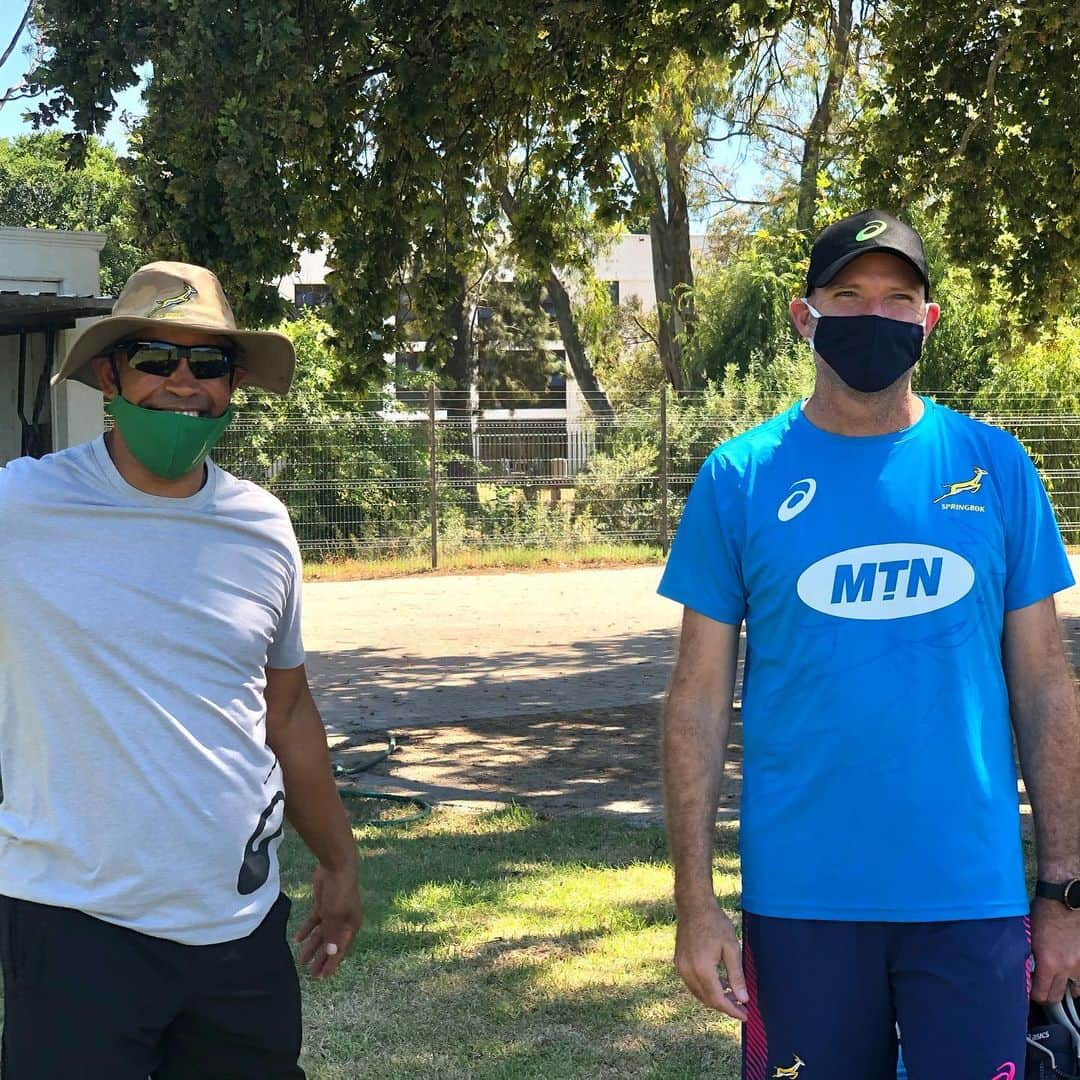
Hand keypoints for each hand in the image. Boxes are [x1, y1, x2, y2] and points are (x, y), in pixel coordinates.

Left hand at [294, 863, 362, 978]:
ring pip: (321, 935)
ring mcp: (333, 914)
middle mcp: (343, 922)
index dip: (331, 963)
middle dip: (321, 958)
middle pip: (330, 944)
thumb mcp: (335, 915)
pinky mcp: (323, 905)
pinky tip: (298, 939)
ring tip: (301, 960)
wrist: (336, 866)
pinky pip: (314, 922)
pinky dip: (307, 930)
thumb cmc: (340, 892)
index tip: (322, 977)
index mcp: (351, 925)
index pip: (340, 949)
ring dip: (312, 947)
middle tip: (310, 974)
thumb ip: (333, 933)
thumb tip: (331, 952)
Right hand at [674, 899, 748, 1020]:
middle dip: (725, 1006)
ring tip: (732, 995)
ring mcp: (681, 967)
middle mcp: (688, 971)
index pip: (718, 1000)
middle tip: (742, 1006)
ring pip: (699, 993)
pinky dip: (705, 988)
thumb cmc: (715, 923)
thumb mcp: (731, 948)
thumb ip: (736, 976)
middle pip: (707, 1000)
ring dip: (714, 998)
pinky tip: (718, 983)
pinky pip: (692, 984)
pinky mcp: (678, 963)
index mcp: (703, 969)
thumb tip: (743, 999)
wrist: (694, 906)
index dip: (732, 1010)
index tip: (745, 1015)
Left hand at [1030, 897, 1079, 1002]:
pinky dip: (1077, 980)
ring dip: (1065, 988)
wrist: (1065, 901)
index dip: (1033, 995)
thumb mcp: (1030, 937)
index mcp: (1048, 963)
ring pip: (1075, 991)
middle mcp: (1066, 968)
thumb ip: (1030, 956)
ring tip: (1057, 982)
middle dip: (1047, 996)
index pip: (1041, 993)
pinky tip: (1071, 975)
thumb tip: (1025, 969)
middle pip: (1057, 996)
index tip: (1029, 990)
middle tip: (1041, 989)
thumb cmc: (1043, 914)